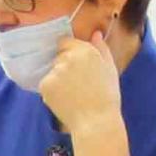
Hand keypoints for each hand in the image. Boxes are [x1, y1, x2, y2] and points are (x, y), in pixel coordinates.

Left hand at [35, 16, 126, 139]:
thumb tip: (95, 34)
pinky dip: (52, 91)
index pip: (65, 42)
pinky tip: (65, 100)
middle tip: (77, 84)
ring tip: (72, 94)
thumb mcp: (110, 69)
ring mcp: (54, 71)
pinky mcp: (45, 85)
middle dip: (64, 66)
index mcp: (84, 50)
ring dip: (58, 79)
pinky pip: (46, 84)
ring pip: (52, 71)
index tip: (77, 66)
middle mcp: (67, 57)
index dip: (70, 52)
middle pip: (58, 56)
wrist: (96, 122)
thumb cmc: (107, 97)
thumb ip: (101, 48)